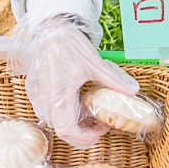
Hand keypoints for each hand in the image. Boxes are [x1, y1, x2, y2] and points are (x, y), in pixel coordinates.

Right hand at [7, 15, 138, 148]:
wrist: (50, 30)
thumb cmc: (70, 45)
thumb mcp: (95, 64)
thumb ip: (113, 81)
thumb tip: (133, 91)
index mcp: (59, 96)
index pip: (67, 131)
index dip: (84, 137)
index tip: (100, 131)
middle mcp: (45, 100)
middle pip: (61, 131)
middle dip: (82, 133)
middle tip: (100, 124)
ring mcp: (38, 97)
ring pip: (54, 122)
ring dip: (73, 124)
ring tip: (90, 113)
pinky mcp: (35, 92)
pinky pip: (48, 111)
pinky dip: (64, 114)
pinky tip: (76, 103)